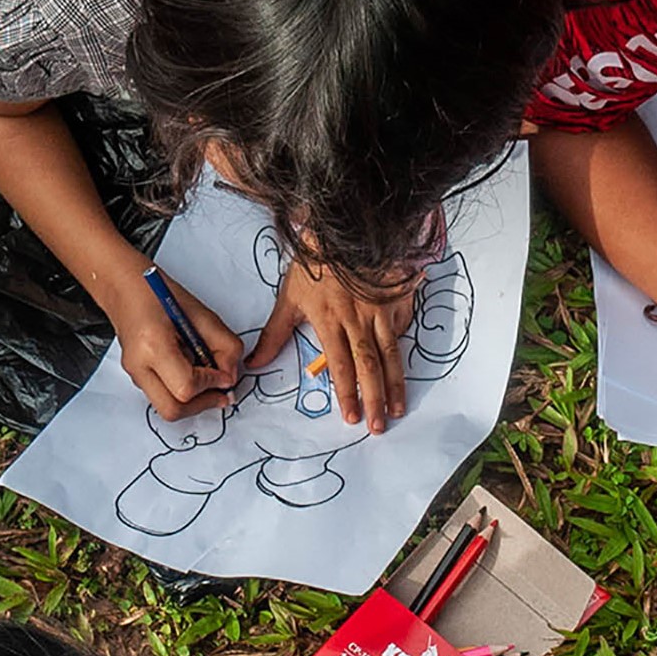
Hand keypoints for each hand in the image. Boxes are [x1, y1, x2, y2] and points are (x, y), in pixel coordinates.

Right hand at [117, 283, 244, 421]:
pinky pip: (163, 396)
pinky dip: (182, 392)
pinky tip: (191, 373)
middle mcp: (139, 365)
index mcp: (153, 345)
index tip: (225, 375)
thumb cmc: (157, 294)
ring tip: (206, 379)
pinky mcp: (137, 377)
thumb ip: (225, 346)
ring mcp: (135, 374)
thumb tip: (231, 376)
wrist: (124, 288)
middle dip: (202, 404)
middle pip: (173, 410)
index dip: (212, 384)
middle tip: (221, 391)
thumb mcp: (202, 315)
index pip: (187, 387)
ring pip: (167, 408)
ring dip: (193, 400)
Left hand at [248, 256, 417, 431]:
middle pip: (369, 366)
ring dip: (395, 384)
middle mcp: (357, 318)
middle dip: (375, 399)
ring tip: (398, 408)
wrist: (342, 229)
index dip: (347, 393)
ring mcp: (380, 308)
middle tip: (379, 426)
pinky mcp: (397, 298)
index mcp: (329, 320)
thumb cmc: (313, 263)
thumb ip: (274, 334)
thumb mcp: (289, 297)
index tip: (352, 417)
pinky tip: (402, 371)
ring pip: (391, 353)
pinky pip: (401, 329)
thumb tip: (254, 363)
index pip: (340, 365)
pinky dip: (401, 350)